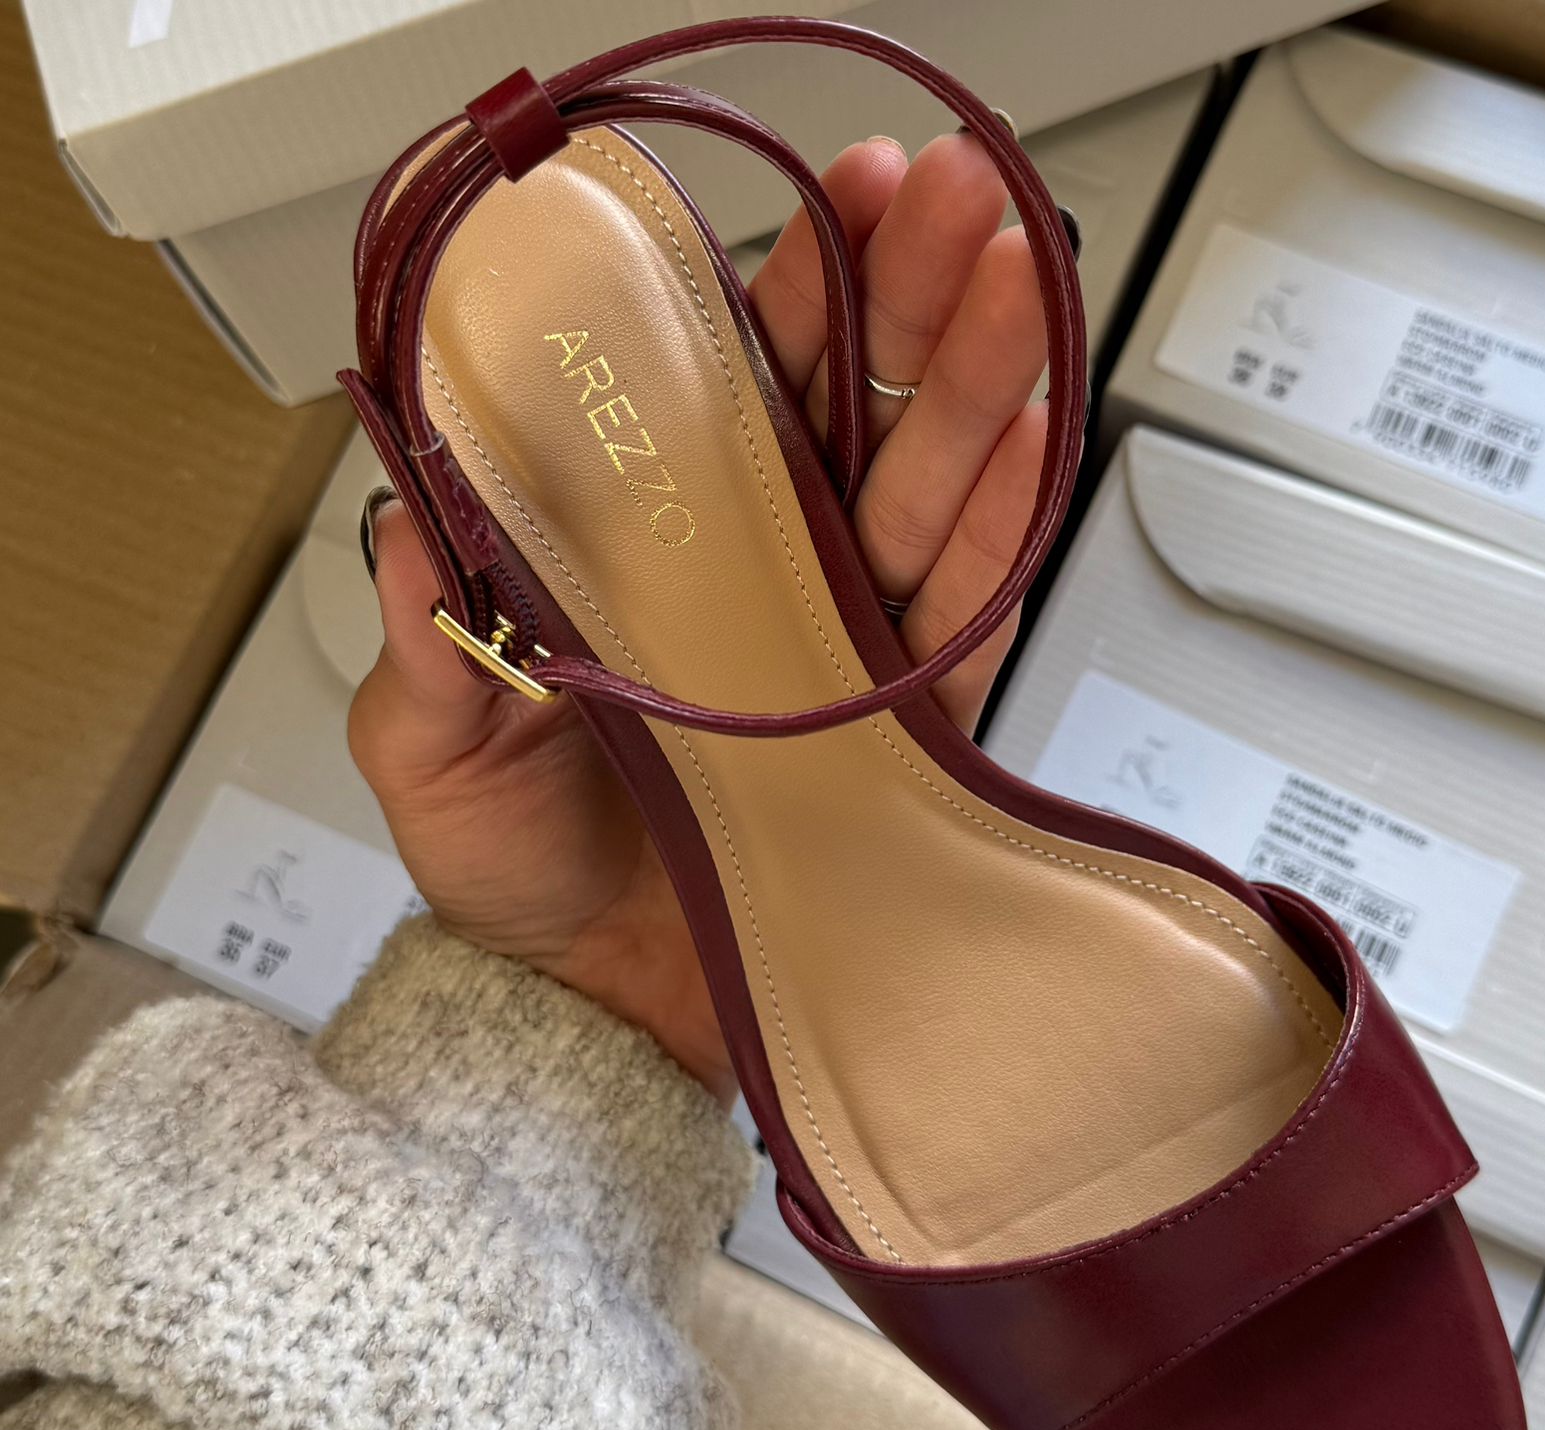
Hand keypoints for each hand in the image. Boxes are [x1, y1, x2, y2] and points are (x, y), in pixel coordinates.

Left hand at [350, 132, 1047, 1106]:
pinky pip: (964, 612)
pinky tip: (1031, 431)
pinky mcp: (898, 726)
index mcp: (640, 556)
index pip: (719, 394)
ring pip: (919, 485)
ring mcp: (833, 645)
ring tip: (1011, 271)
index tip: (826, 203)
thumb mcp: (427, 743)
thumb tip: (411, 503)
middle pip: (842, 412)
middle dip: (900, 293)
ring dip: (969, 376)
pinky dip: (1001, 527)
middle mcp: (747, 582)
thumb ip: (421, 624)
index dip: (778, 293)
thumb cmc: (510, 879)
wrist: (595, 1016)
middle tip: (950, 195)